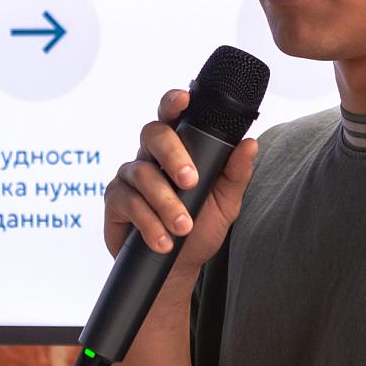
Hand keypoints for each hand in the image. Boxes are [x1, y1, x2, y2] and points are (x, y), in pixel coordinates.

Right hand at [101, 89, 258, 265]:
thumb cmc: (200, 228)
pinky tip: (162, 240)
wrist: (176, 268)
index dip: (174, 102)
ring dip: (165, 202)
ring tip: (182, 227)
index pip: (172, 115)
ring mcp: (130, 177)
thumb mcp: (225, 203)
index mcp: (177, 148)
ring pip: (142, 173)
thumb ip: (236, 174)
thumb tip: (250, 143)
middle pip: (153, 134)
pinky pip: (128, 202)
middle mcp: (150, 156)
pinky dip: (148, 222)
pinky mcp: (115, 201)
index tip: (185, 98)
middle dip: (173, 156)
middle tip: (191, 183)